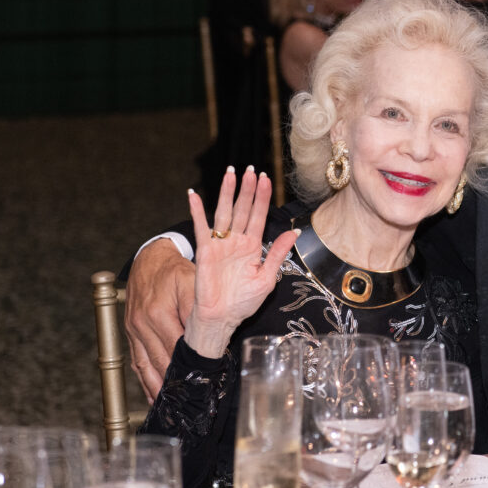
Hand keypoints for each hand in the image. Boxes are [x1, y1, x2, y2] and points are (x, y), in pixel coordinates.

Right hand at [125, 239, 194, 401]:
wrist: (150, 259)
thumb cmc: (176, 271)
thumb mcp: (192, 283)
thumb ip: (197, 310)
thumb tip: (207, 337)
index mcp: (158, 313)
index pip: (176, 348)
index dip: (189, 366)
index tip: (201, 382)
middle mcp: (142, 324)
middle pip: (160, 361)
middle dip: (175, 382)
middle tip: (190, 402)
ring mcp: (133, 330)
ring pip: (146, 366)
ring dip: (157, 387)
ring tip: (171, 407)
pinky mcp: (129, 333)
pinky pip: (136, 362)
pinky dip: (145, 380)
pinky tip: (154, 396)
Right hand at [184, 166, 298, 358]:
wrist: (223, 318)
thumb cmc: (244, 302)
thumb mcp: (268, 277)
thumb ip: (278, 253)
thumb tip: (294, 232)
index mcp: (253, 246)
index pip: (259, 216)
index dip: (262, 197)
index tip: (266, 178)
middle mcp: (237, 241)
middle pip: (243, 209)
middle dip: (247, 189)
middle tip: (251, 169)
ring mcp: (220, 244)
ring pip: (224, 212)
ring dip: (227, 192)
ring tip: (230, 173)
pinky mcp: (205, 251)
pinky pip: (201, 227)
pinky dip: (197, 211)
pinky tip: (194, 195)